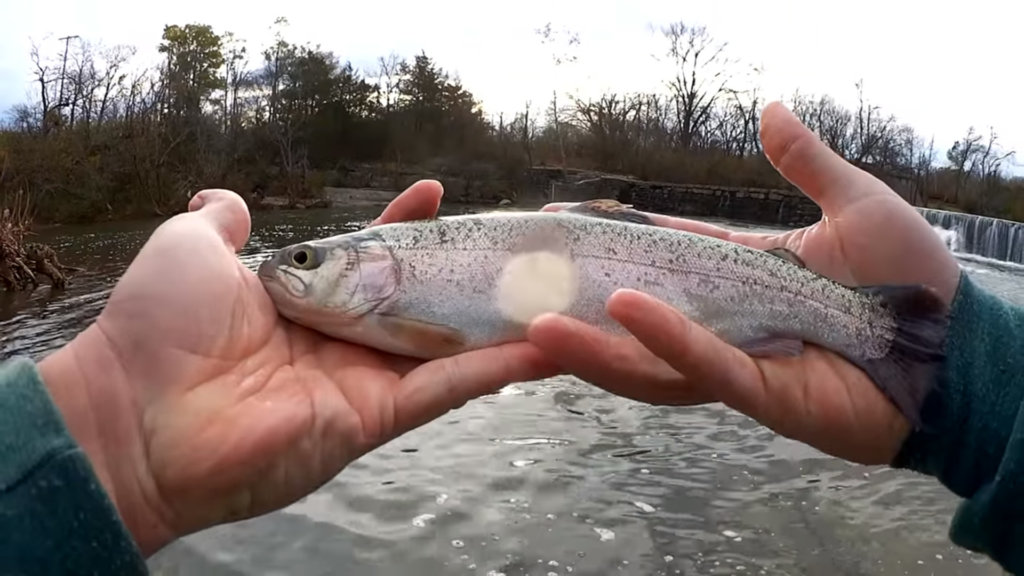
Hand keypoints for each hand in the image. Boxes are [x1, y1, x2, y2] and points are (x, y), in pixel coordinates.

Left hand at [38, 180, 556, 555]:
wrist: (137, 415)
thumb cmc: (158, 325)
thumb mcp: (189, 249)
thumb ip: (220, 223)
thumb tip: (222, 197)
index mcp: (304, 299)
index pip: (369, 257)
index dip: (402, 225)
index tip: (433, 194)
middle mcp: (340, 340)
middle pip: (418, 301)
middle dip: (466, 272)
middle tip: (518, 243)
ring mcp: (362, 381)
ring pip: (447, 347)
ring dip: (500, 323)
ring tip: (556, 292)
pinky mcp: (376, 419)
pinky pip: (446, 389)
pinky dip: (496, 368)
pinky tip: (545, 344)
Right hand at [528, 102, 960, 464]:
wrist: (960, 352)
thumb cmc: (913, 281)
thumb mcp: (855, 206)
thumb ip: (806, 163)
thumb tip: (770, 108)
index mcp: (741, 279)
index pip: (664, 257)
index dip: (614, 240)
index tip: (563, 222)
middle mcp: (726, 323)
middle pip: (638, 315)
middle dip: (578, 303)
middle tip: (518, 284)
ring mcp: (737, 361)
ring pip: (651, 356)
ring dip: (594, 342)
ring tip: (538, 323)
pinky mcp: (758, 392)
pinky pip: (702, 365)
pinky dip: (664, 339)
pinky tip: (623, 310)